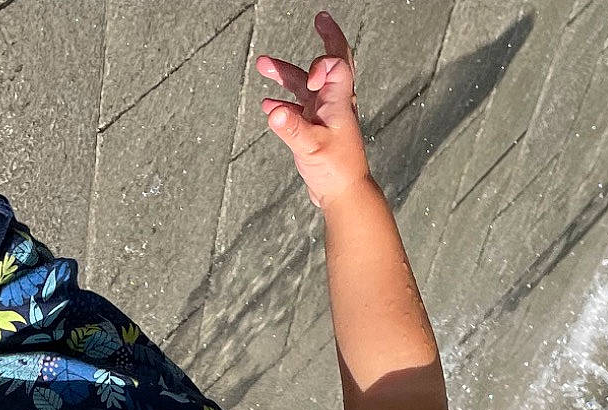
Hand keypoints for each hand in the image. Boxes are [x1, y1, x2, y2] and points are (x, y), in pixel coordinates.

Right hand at [258, 12, 370, 209]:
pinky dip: (283, 103)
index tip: (309, 78)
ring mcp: (324, 114)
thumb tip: (273, 110)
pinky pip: (298, 108)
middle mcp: (333, 103)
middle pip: (332, 62)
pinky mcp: (315, 127)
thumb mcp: (311, 148)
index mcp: (338, 101)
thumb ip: (292, 128)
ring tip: (263, 63)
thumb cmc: (336, 170)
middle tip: (321, 18)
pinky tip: (269, 104)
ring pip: (305, 85)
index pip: (336, 64)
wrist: (344, 193)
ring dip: (286, 73)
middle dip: (327, 38)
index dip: (321, 64)